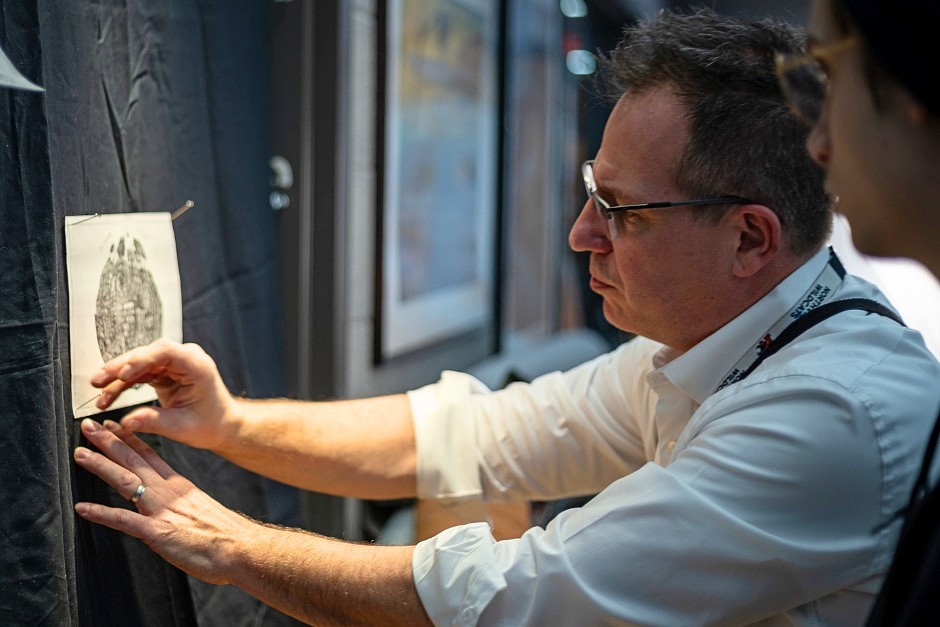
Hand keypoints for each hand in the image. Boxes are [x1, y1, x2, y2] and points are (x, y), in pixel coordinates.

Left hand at [73, 419, 251, 584]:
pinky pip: (124, 520)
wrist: (242, 548)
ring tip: (80, 454)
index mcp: (180, 486)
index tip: (115, 426)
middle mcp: (169, 492)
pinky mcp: (158, 532)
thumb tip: (177, 508)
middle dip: (109, 442)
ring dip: (101, 466)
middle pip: (134, 461)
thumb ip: (185, 505)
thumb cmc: (228, 535)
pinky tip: (83, 508)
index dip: (130, 439)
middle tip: (89, 427)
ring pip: (126, 481)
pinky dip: (102, 513)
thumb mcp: (204, 510)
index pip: (151, 456)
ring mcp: (162, 510)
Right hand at [91, 339, 236, 451]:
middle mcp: (185, 359)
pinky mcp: (164, 372)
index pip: (165, 351)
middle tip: (98, 381)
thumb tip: (126, 422)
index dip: (142, 359)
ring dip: (116, 376)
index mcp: (197, 366)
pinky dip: (123, 384)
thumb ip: (154, 422)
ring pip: (139, 363)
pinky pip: (139, 374)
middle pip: (148, 354)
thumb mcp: (182, 427)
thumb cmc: (210, 424)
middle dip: (120, 367)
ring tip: (98, 391)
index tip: (123, 374)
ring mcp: (174, 364)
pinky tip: (107, 396)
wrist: (221, 425)